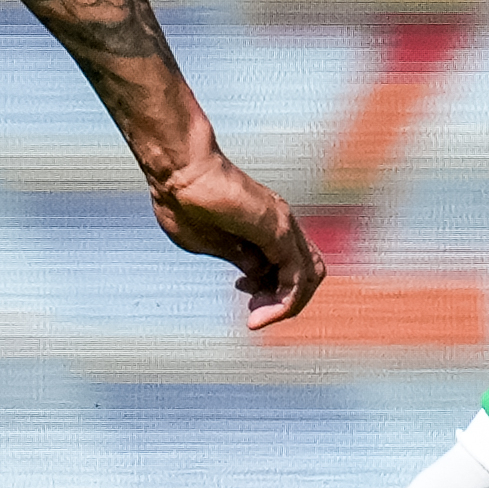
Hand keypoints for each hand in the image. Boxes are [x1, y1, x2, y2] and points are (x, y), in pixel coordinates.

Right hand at [147, 148, 324, 330]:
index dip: (270, 288)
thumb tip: (255, 274)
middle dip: (282, 301)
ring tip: (256, 318)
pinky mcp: (279, 231)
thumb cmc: (183, 200)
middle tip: (253, 313)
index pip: (289, 265)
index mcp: (266, 225)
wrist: (179, 169)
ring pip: (309, 277)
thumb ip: (238, 257)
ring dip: (286, 306)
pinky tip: (259, 315)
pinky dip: (284, 303)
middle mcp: (282, 223)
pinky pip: (296, 278)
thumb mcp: (212, 242)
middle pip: (305, 273)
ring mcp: (284, 225)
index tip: (240, 290)